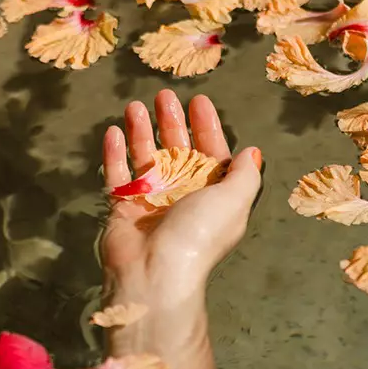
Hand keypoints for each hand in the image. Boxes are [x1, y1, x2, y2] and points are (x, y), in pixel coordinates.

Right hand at [101, 90, 263, 316]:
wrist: (156, 272)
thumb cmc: (199, 233)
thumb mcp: (235, 199)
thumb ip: (246, 174)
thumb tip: (253, 152)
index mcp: (214, 195)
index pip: (212, 153)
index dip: (208, 127)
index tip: (199, 100)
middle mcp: (184, 197)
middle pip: (178, 151)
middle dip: (172, 122)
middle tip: (164, 96)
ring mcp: (152, 202)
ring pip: (146, 159)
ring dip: (142, 131)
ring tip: (135, 106)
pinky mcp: (123, 209)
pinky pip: (118, 175)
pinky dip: (115, 154)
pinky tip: (114, 131)